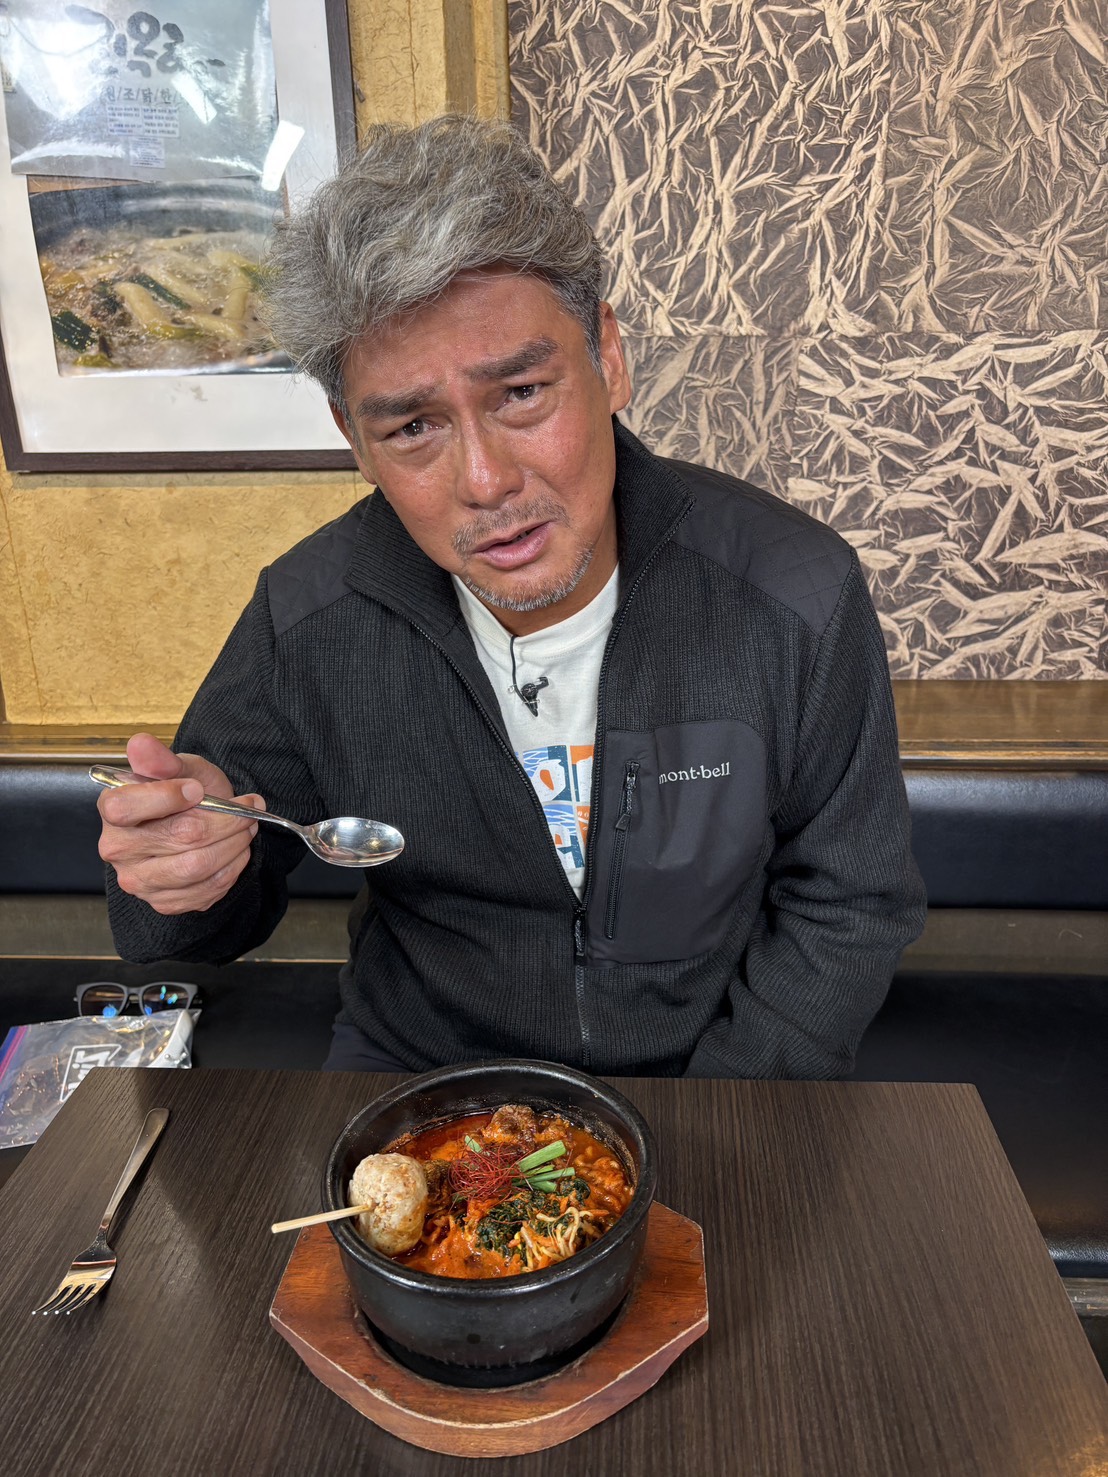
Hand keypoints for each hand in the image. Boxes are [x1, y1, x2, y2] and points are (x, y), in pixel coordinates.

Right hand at [98, 732, 264, 915]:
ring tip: (247, 826)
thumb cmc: (187, 793)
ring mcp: (139, 881)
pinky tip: (236, 850)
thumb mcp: (180, 768)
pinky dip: (232, 867)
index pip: (126, 807)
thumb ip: (163, 760)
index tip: (198, 789)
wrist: (199, 824)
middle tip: (249, 807)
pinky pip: (207, 889)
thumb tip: (140, 744)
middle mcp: (117, 849)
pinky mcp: (163, 902)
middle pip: (180, 836)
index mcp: (112, 809)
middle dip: (225, 819)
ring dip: (234, 843)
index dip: (168, 797)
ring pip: (198, 866)